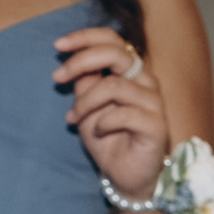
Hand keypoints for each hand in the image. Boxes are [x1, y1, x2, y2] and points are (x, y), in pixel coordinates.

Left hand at [55, 23, 169, 192]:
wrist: (125, 176)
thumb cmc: (108, 139)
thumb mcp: (87, 105)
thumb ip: (84, 80)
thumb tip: (72, 57)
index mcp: (130, 72)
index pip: (112, 40)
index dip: (85, 37)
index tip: (57, 46)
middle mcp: (145, 82)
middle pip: (116, 53)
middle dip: (81, 61)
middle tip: (57, 77)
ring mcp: (153, 102)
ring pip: (113, 86)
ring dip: (85, 102)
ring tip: (74, 118)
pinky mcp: (156, 125)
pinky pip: (123, 114)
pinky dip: (102, 123)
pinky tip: (98, 133)